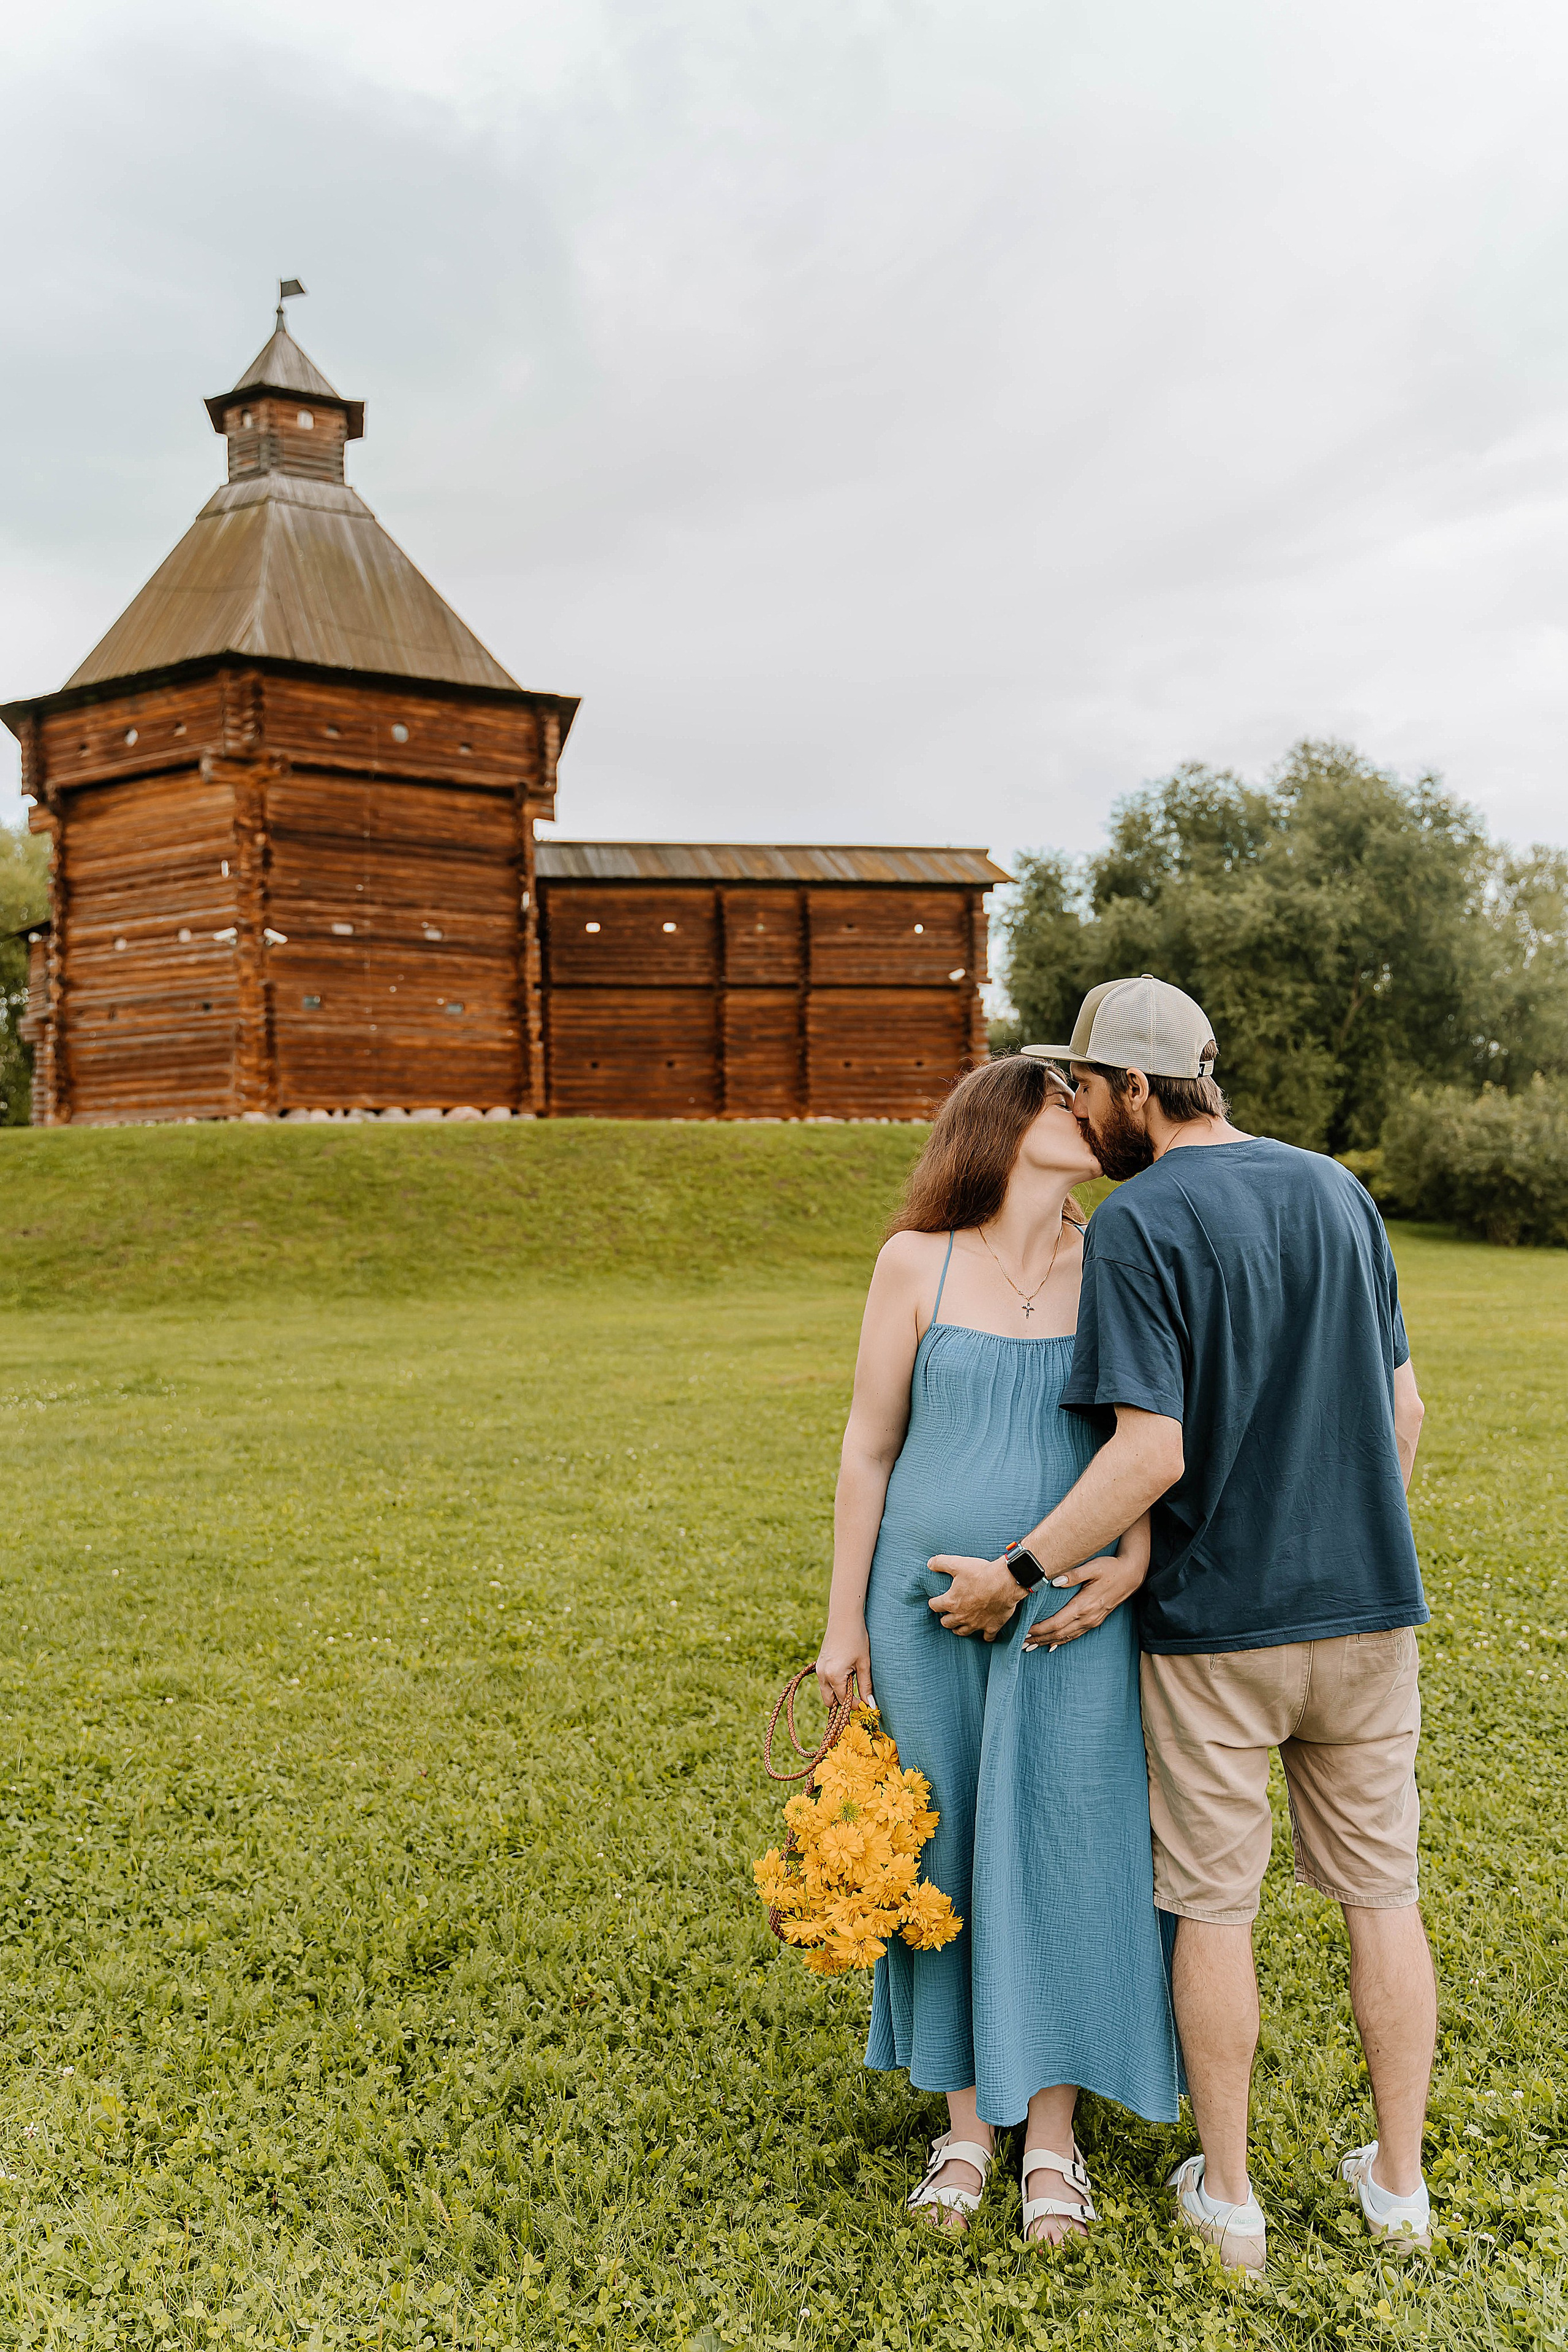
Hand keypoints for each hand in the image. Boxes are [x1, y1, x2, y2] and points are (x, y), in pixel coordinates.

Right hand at [816, 1621, 872, 1711]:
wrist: (844, 1617)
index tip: (867, 1704)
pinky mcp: (819, 1664)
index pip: (844, 1701)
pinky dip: (834, 1684)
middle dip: (843, 1702)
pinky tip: (846, 1672)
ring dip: (838, 1692)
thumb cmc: (856, 1638)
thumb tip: (870, 1705)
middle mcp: (822, 1675)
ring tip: (853, 1679)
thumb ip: (865, 1686)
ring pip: (826, 1692)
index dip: (856, 1704)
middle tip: (858, 1694)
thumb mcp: (864, 1664)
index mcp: (834, 1676)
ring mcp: (819, 1669)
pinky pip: (824, 1682)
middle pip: (830, 1702)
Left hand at [927, 1554, 1026, 1640]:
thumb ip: (940, 1563)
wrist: (1005, 1581)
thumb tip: (929, 1563)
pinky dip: (985, 1636)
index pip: (935, 1606)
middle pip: (946, 1623)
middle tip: (947, 1612)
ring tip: (959, 1624)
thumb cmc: (981, 1573)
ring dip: (959, 1628)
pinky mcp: (992, 1627)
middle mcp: (962, 1616)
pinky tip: (984, 1633)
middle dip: (945, 1618)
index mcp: (951, 1602)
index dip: (934, 1602)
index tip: (935, 1600)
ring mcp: (977, 1623)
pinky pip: (987, 1637)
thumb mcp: (957, 1564)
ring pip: (962, 1632)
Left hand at [1022, 1550, 1147, 1649]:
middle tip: (1021, 1643)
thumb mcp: (1093, 1567)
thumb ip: (1073, 1575)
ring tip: (1031, 1646)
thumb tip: (1055, 1581)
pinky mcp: (1095, 1620)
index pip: (1057, 1622)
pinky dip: (1062, 1641)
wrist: (1131, 1575)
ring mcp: (1092, 1621)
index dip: (1040, 1629)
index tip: (1025, 1632)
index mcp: (1084, 1605)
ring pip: (1066, 1636)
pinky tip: (1053, 1645)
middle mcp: (1088, 1617)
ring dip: (1048, 1642)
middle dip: (1039, 1639)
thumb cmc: (1111, 1568)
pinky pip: (1076, 1635)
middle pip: (1059, 1633)